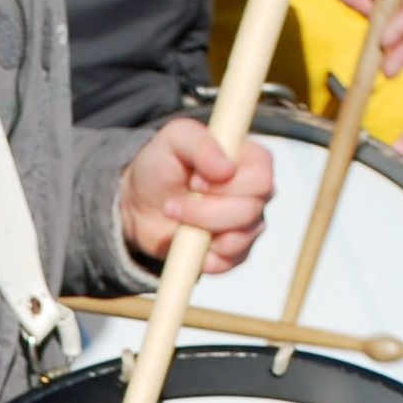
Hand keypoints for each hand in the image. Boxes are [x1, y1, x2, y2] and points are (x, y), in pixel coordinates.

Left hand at [118, 118, 275, 268]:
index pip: (262, 177)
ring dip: (198, 230)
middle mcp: (256, 193)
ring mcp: (248, 225)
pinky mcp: (234, 253)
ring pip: (239, 239)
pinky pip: (228, 262)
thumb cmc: (162, 165)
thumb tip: (226, 169)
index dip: (229, 184)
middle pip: (251, 210)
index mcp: (251, 160)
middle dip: (206, 211)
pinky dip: (201, 255)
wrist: (140, 204)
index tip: (195, 182)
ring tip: (176, 217)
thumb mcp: (174, 139)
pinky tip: (185, 240)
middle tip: (175, 204)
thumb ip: (200, 143)